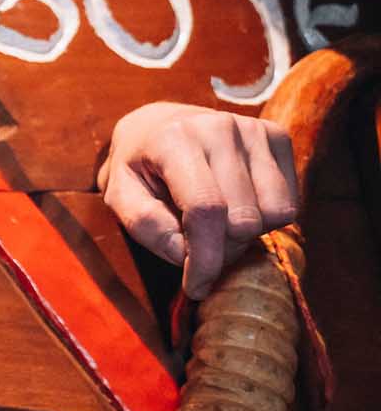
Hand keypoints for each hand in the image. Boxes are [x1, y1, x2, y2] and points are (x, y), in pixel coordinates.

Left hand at [99, 103, 297, 299]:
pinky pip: (290, 203)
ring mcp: (252, 129)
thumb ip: (143, 224)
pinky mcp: (276, 136)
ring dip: (246, 233)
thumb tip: (183, 253)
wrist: (157, 124)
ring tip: (216, 219)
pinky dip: (266, 217)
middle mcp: (219, 128)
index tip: (196, 286)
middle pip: (244, 219)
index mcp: (174, 139)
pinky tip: (237, 203)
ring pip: (275, 214)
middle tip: (197, 243)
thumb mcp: (119, 195)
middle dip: (221, 248)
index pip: (205, 209)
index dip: (205, 258)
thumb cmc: (138, 167)